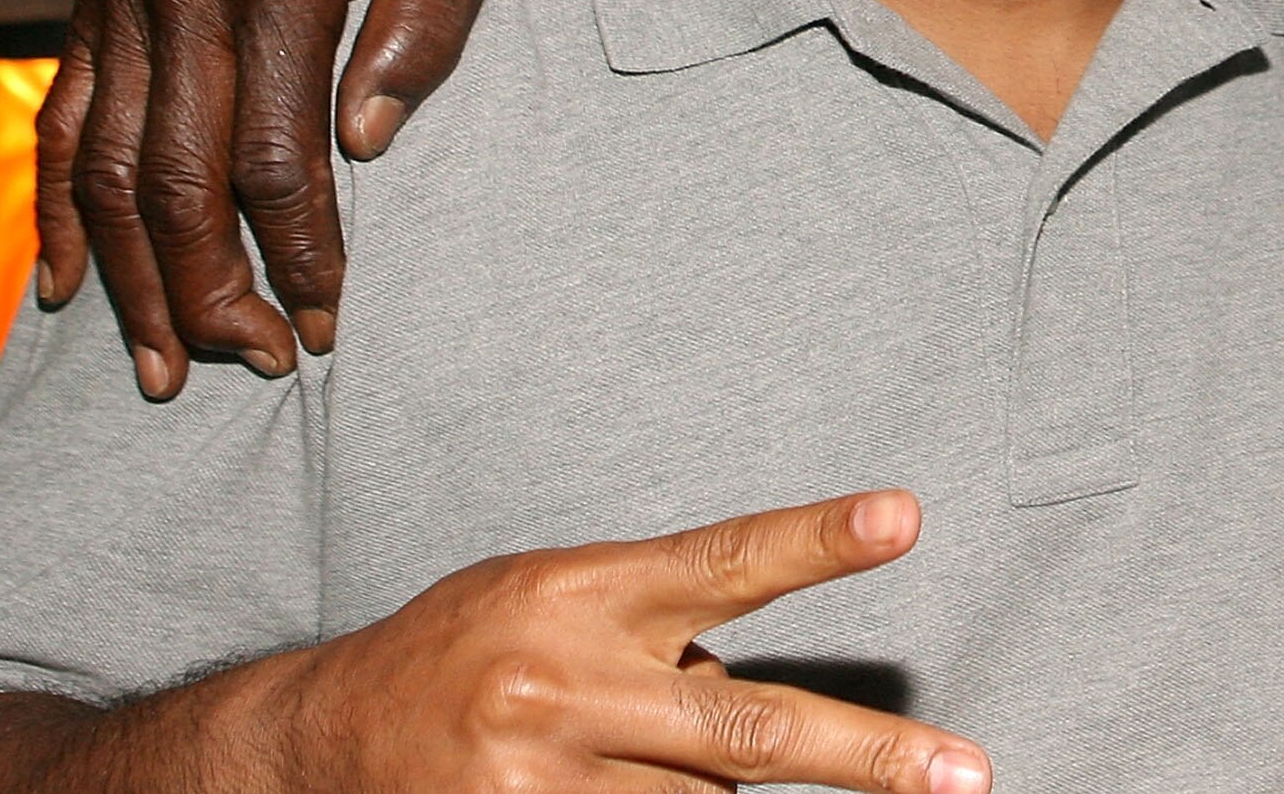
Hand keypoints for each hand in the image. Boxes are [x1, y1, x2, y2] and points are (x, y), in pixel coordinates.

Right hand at [33, 0, 563, 396]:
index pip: (275, 150)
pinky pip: (65, 116)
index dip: (299, 248)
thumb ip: (432, 20)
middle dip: (213, 288)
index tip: (331, 318)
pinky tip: (75, 290)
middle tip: (260, 363)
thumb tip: (368, 139)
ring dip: (134, 277)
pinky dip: (59, 209)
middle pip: (178, 175)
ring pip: (108, 162)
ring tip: (172, 365)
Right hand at [256, 490, 986, 793]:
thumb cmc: (461, 649)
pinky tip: (617, 788)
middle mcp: (568, 683)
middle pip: (747, 721)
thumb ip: (657, 623)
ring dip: (692, 786)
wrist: (316, 741)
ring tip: (615, 753)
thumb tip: (759, 716)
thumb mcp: (553, 594)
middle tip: (967, 774)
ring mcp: (542, 777)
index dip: (817, 540)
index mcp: (583, 593)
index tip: (904, 517)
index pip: (724, 559)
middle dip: (867, 755)